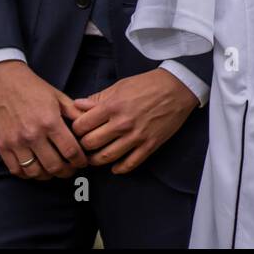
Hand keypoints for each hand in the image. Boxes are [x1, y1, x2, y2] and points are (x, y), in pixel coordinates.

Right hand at [0, 61, 87, 179]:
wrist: (2, 81)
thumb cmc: (33, 88)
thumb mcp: (59, 97)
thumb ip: (76, 113)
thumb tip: (93, 124)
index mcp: (50, 122)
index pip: (70, 151)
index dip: (80, 161)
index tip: (83, 162)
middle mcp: (32, 135)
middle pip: (54, 166)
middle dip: (67, 171)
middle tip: (71, 169)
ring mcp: (15, 142)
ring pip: (35, 172)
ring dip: (48, 175)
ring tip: (55, 170)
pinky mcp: (2, 146)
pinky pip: (16, 170)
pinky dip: (28, 174)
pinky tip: (36, 169)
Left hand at [70, 69, 198, 173]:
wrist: (178, 88)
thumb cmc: (149, 84)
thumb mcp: (121, 85)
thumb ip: (98, 97)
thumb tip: (77, 106)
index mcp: (112, 106)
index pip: (81, 126)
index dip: (76, 129)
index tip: (79, 130)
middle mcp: (122, 123)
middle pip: (90, 144)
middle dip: (83, 145)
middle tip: (85, 144)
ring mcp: (136, 136)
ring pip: (106, 157)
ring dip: (96, 160)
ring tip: (95, 157)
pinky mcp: (150, 145)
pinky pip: (130, 164)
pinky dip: (119, 168)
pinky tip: (115, 166)